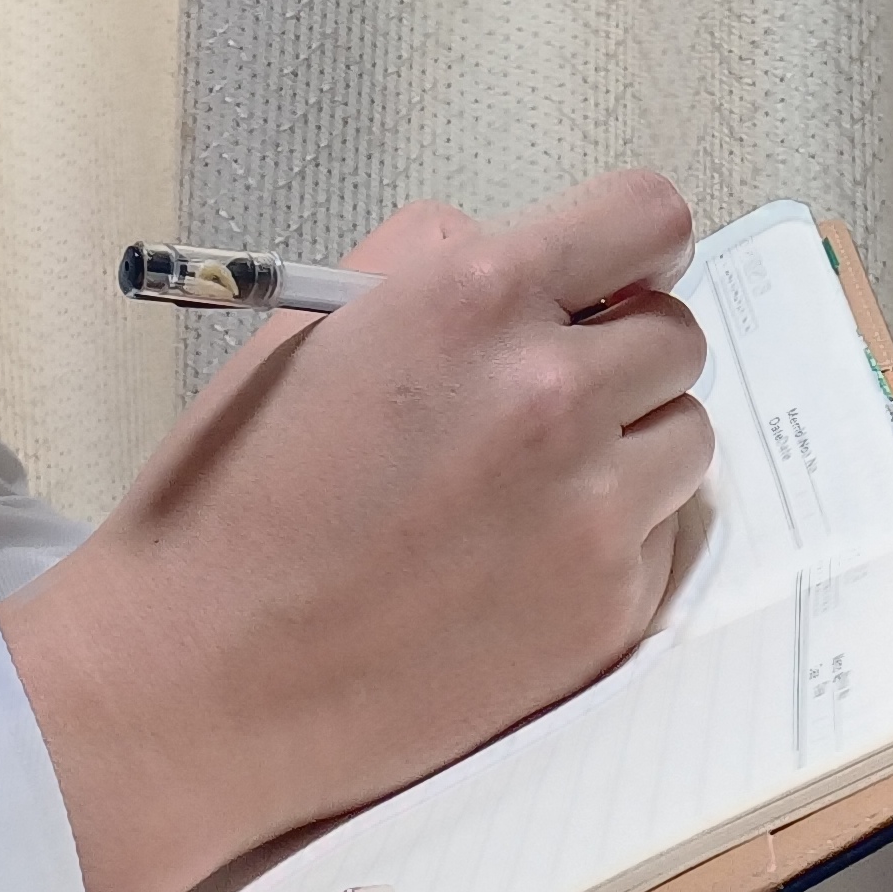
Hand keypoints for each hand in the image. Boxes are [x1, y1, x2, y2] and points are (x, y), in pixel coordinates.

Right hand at [0, 171, 710, 891]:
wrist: (206, 674)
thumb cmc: (242, 488)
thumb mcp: (320, 321)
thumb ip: (442, 262)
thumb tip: (539, 262)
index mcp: (474, 297)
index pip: (651, 216)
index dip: (638, 246)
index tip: (617, 276)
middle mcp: (551, 392)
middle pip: (677, 334)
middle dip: (621, 353)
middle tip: (546, 395)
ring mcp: (590, 509)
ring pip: (686, 435)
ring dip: (629, 446)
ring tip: (530, 484)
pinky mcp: (608, 610)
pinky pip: (660, 537)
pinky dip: (610, 540)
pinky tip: (515, 563)